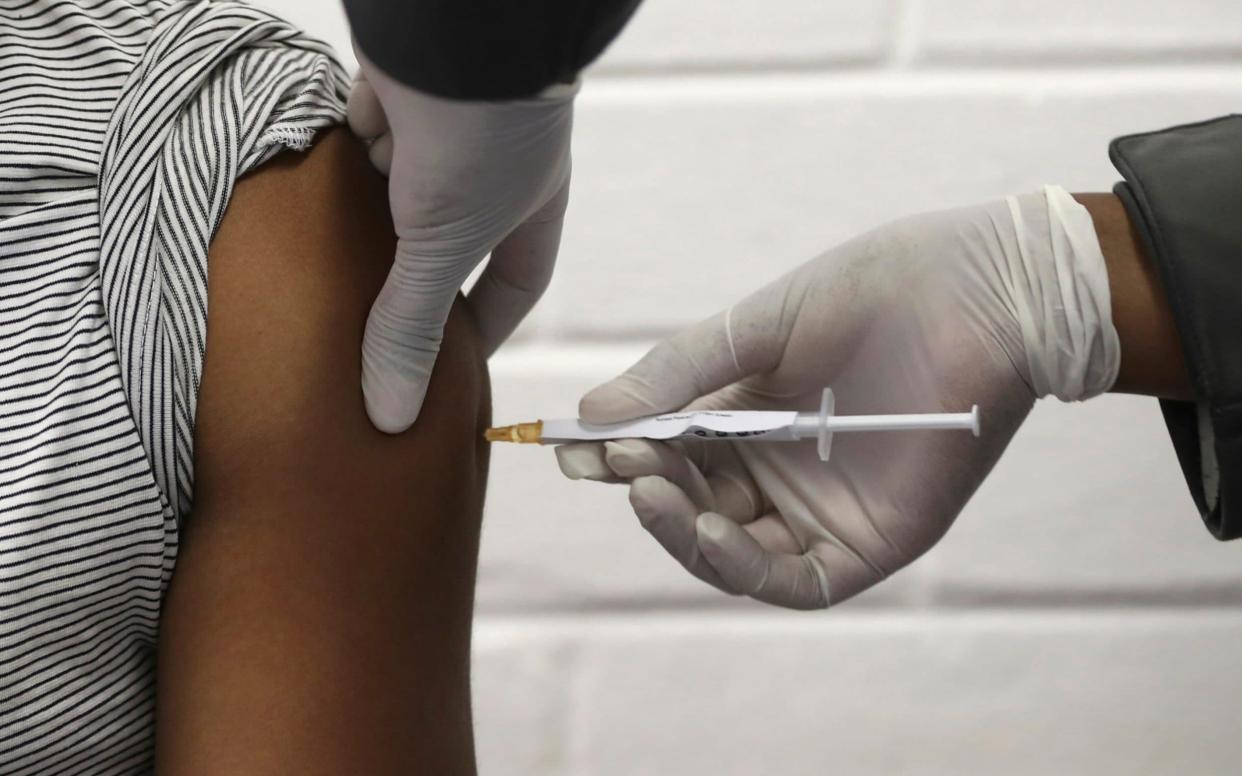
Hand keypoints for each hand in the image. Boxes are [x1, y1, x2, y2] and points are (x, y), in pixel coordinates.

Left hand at [348, 43, 574, 431]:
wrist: (455, 25)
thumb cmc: (483, 137)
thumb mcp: (444, 245)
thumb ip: (412, 326)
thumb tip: (390, 417)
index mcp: (529, 207)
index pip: (516, 282)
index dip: (489, 326)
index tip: (456, 367)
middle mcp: (491, 171)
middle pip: (449, 242)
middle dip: (414, 281)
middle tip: (374, 331)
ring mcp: (443, 129)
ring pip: (399, 191)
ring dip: (370, 219)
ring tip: (328, 274)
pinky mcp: (394, 93)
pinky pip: (363, 138)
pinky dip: (344, 160)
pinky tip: (314, 190)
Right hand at [557, 187, 1119, 608]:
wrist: (986, 289)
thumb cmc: (878, 291)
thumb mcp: (758, 327)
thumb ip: (679, 373)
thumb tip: (590, 418)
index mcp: (751, 416)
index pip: (669, 453)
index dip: (620, 454)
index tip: (573, 446)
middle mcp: (780, 471)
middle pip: (693, 506)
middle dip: (648, 486)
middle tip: (620, 458)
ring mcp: (823, 511)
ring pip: (732, 552)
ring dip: (682, 529)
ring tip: (649, 487)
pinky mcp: (869, 543)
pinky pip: (793, 580)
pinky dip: (742, 564)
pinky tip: (708, 527)